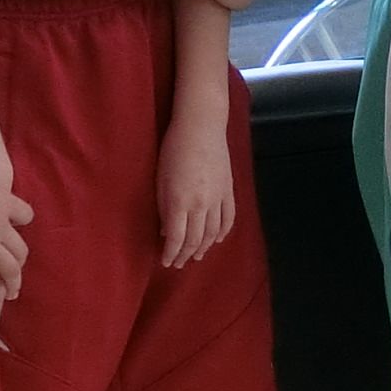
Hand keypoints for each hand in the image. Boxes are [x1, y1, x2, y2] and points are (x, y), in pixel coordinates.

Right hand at [0, 145, 31, 304]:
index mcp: (2, 201)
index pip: (25, 216)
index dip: (19, 227)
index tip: (12, 235)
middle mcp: (0, 225)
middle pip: (20, 251)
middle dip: (18, 269)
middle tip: (14, 284)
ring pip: (7, 272)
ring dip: (7, 288)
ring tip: (3, 300)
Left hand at [155, 112, 235, 265]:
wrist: (202, 127)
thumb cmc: (173, 149)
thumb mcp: (161, 179)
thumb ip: (164, 208)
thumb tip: (166, 231)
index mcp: (180, 202)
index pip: (176, 238)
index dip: (171, 254)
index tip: (165, 262)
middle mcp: (201, 205)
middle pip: (195, 239)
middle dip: (185, 255)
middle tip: (178, 264)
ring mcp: (218, 198)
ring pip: (213, 232)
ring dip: (204, 247)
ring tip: (196, 256)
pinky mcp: (229, 190)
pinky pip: (228, 218)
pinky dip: (223, 232)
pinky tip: (216, 239)